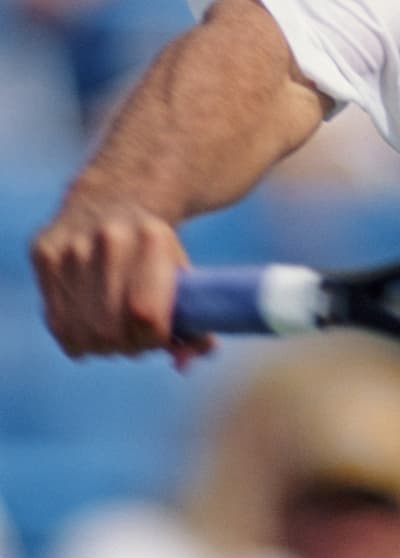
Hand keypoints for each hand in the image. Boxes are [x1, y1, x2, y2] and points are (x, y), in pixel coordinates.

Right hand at [30, 190, 211, 364]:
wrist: (117, 196)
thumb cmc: (159, 252)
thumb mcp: (186, 277)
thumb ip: (197, 321)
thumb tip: (185, 361)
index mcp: (153, 238)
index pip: (145, 315)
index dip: (153, 338)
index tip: (159, 336)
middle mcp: (109, 237)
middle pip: (110, 329)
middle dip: (127, 346)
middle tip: (137, 340)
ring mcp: (70, 245)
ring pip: (79, 332)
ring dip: (101, 346)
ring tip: (116, 334)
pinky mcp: (43, 253)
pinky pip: (56, 323)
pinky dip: (76, 336)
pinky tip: (91, 324)